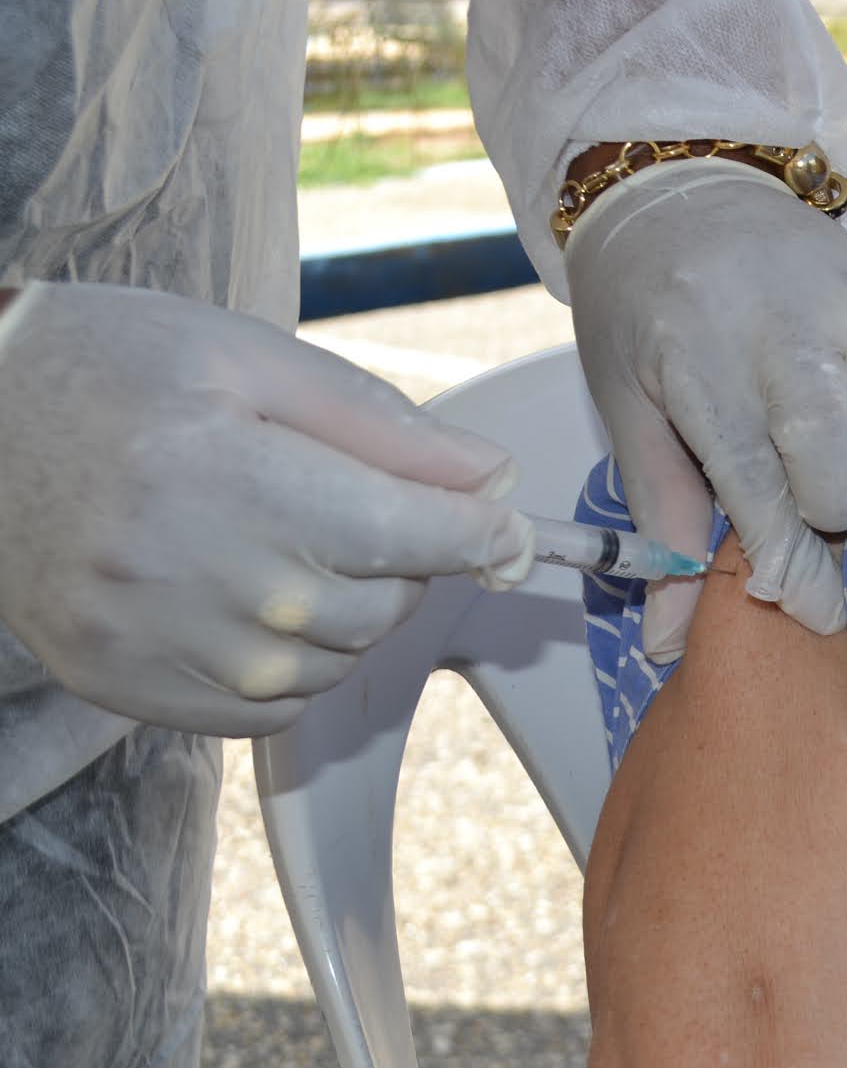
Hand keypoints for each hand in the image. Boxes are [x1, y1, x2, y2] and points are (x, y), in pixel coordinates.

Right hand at [0, 284, 536, 736]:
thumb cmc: (114, 365)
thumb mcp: (253, 359)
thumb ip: (382, 428)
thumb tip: (492, 481)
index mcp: (224, 471)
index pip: (408, 532)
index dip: (484, 532)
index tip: (511, 528)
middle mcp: (188, 570)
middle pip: (382, 607)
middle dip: (412, 564)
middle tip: (375, 512)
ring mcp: (149, 640)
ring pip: (333, 666)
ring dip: (356, 617)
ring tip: (304, 546)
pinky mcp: (121, 682)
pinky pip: (266, 708)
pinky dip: (298, 666)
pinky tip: (266, 602)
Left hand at [566, 159, 846, 642]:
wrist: (681, 191)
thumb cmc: (643, 314)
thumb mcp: (626, 411)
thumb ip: (664, 522)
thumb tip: (672, 642)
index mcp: (699, 355)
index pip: (759, 482)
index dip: (791, 561)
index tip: (812, 609)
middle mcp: (785, 323)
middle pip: (844, 443)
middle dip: (840, 503)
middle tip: (822, 508)